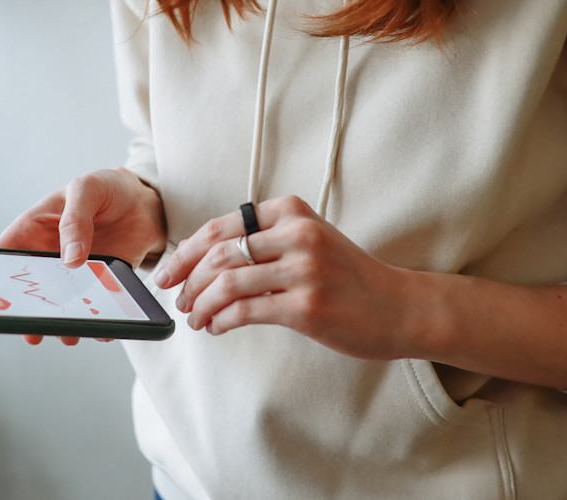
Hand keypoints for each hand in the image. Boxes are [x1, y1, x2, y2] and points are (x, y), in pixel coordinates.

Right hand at [0, 168, 165, 345]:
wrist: (144, 199)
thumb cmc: (106, 187)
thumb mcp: (87, 189)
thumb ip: (75, 219)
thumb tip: (70, 258)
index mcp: (33, 230)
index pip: (3, 256)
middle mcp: (49, 256)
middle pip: (29, 289)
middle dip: (28, 311)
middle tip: (30, 329)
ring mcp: (74, 273)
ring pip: (60, 304)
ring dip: (62, 321)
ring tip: (67, 334)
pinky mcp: (101, 283)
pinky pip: (94, 307)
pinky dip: (97, 321)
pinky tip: (100, 330)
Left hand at [155, 196, 439, 359]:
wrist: (399, 307)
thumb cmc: (348, 277)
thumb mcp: (309, 240)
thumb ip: (264, 240)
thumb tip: (202, 260)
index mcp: (292, 212)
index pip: (221, 227)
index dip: (185, 252)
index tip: (167, 271)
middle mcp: (297, 234)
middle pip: (218, 254)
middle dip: (186, 280)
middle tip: (177, 299)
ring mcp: (303, 269)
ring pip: (226, 284)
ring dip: (201, 305)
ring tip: (195, 318)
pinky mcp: (306, 306)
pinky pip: (244, 311)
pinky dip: (220, 321)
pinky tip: (217, 328)